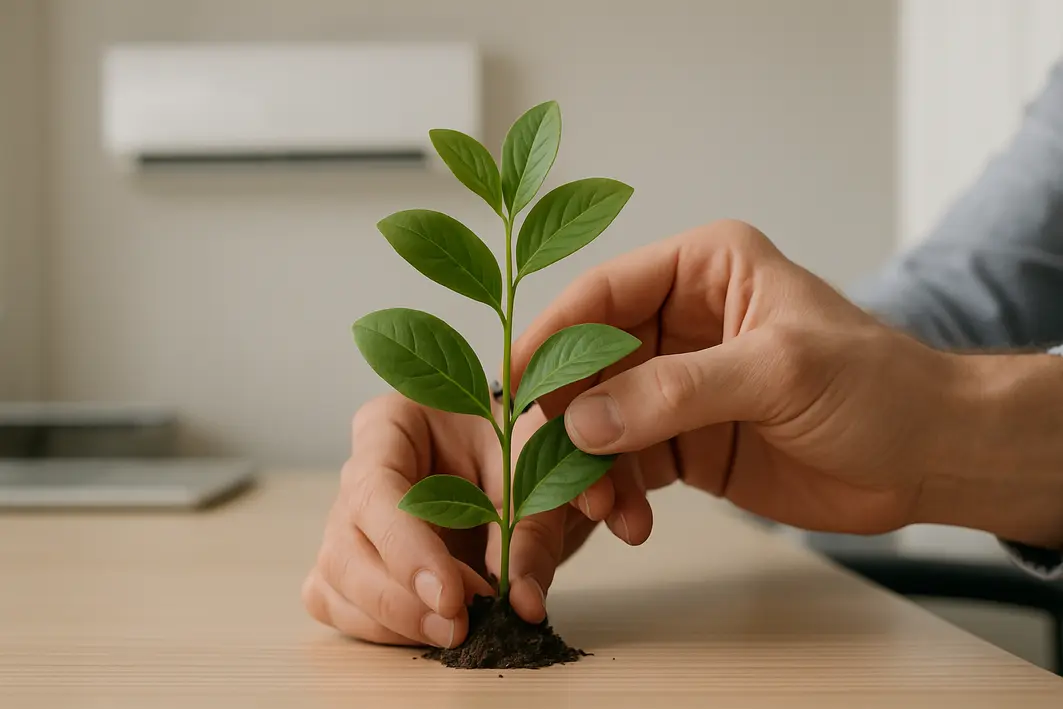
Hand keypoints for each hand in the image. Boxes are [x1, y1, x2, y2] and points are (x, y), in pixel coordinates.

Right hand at [301, 392, 643, 647]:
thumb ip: (533, 532)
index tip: (451, 597)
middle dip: (401, 599)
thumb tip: (523, 605)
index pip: (376, 488)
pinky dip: (382, 633)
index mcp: (389, 424)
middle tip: (462, 624)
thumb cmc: (516, 444)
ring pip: (335, 583)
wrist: (516, 457)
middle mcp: (356, 472)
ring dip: (394, 622)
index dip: (407, 550)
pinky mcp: (352, 564)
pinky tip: (432, 631)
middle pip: (345, 545)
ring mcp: (347, 521)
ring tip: (459, 629)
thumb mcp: (535, 471)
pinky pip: (340, 606)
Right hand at [512, 219, 967, 536]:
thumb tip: (583, 419)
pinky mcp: (681, 441)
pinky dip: (615, 495)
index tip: (512, 383)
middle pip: (587, 363)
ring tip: (607, 508)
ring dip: (589, 467)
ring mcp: (676, 385)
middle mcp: (678, 322)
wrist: (930, 459)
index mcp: (702, 270)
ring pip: (597, 420)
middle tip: (557, 468)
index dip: (552, 336)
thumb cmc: (879, 387)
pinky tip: (631, 521)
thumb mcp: (779, 371)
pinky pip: (623, 465)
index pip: (603, 294)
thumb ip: (679, 391)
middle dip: (567, 417)